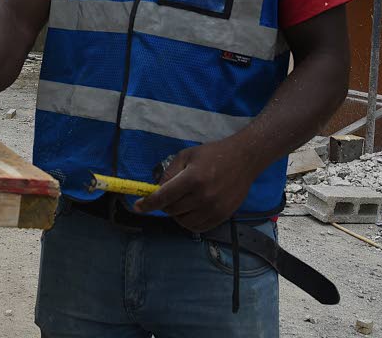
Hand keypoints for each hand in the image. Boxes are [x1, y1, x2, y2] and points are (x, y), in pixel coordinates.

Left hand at [132, 137, 258, 231]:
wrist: (244, 159)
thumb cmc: (212, 155)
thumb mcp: (186, 156)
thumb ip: (170, 173)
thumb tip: (157, 190)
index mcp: (192, 179)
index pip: (164, 197)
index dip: (148, 204)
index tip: (137, 207)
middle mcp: (203, 196)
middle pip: (172, 210)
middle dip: (164, 204)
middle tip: (167, 196)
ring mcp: (214, 208)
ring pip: (183, 221)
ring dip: (176, 214)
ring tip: (180, 202)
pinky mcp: (222, 216)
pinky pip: (198, 227)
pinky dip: (188, 222)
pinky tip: (190, 211)